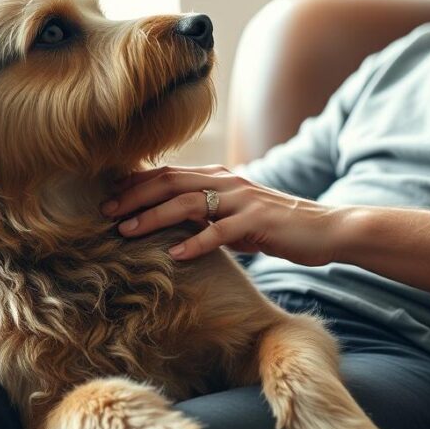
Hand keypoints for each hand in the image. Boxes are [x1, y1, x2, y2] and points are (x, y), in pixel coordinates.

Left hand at [102, 164, 342, 263]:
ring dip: (154, 217)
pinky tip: (176, 255)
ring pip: (189, 203)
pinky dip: (196, 242)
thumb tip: (171, 221)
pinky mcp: (258, 222)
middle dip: (135, 196)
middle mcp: (227, 182)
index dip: (136, 182)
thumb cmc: (276, 226)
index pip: (169, 173)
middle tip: (105, 211)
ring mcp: (242, 200)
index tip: (107, 195)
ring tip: (127, 231)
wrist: (324, 229)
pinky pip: (221, 232)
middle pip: (171, 182)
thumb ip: (206, 213)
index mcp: (219, 177)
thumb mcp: (235, 215)